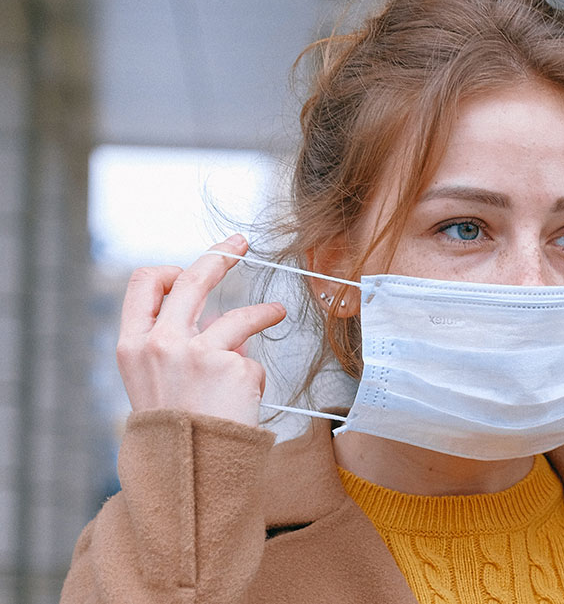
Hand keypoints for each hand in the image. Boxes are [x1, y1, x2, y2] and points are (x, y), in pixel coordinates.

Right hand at [115, 235, 286, 425]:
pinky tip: (245, 400)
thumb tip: (224, 327)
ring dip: (263, 312)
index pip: (144, 284)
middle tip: (241, 245)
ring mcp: (196, 352)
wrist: (185, 473)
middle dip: (219, 255)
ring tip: (276, 312)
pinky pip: (251, 362)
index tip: (193, 266)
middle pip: (192, 279)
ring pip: (237, 316)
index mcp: (132, 345)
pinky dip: (252, 379)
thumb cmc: (174, 431)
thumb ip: (181, 349)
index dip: (171, 270)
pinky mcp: (231, 365)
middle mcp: (160, 343)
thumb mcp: (157, 384)